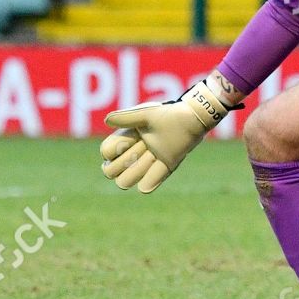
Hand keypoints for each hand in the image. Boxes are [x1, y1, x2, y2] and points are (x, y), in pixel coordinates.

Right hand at [99, 80, 233, 192]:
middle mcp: (133, 151)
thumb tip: (106, 121)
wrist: (192, 118)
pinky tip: (156, 171)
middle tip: (143, 147)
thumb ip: (126, 117)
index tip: (134, 137)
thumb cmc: (167, 113)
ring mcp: (148, 161)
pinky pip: (148, 185)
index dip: (115, 149)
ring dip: (137, 170)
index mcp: (126, 137)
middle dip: (124, 162)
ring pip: (126, 180)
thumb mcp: (145, 114)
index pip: (106, 152)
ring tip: (152, 155)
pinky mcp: (165, 166)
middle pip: (111, 171)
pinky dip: (148, 183)